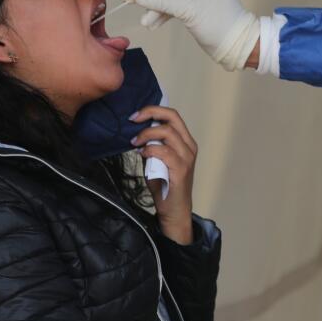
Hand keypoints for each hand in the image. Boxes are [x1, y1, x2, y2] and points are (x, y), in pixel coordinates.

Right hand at [128, 0, 259, 70]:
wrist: (236, 46)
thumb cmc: (219, 23)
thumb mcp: (188, 10)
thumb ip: (162, 1)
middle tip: (130, 2)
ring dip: (155, 8)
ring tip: (145, 22)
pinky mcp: (193, 8)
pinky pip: (174, 7)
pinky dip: (163, 15)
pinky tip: (152, 24)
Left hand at [130, 105, 197, 244]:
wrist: (174, 210)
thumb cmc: (165, 186)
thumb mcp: (157, 160)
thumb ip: (152, 145)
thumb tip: (137, 132)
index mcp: (185, 142)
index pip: (173, 116)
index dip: (154, 110)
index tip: (136, 115)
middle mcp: (189, 146)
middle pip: (172, 117)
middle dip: (150, 113)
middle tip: (133, 120)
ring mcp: (187, 157)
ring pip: (167, 132)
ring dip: (146, 134)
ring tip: (134, 142)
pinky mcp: (181, 169)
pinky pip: (164, 151)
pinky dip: (150, 149)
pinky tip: (142, 154)